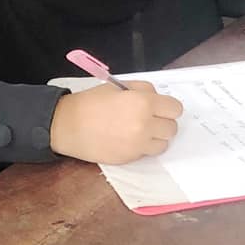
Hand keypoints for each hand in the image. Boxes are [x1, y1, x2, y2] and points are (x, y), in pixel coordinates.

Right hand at [49, 80, 182, 163]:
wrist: (68, 126)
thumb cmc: (91, 102)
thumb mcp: (118, 87)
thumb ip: (143, 90)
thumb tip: (157, 98)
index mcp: (143, 103)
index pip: (175, 109)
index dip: (168, 107)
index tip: (160, 107)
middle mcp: (145, 125)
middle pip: (172, 128)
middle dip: (162, 122)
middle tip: (148, 118)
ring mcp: (138, 145)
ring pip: (164, 143)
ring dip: (156, 137)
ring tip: (139, 130)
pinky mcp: (130, 158)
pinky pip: (147, 153)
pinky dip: (143, 147)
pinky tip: (128, 139)